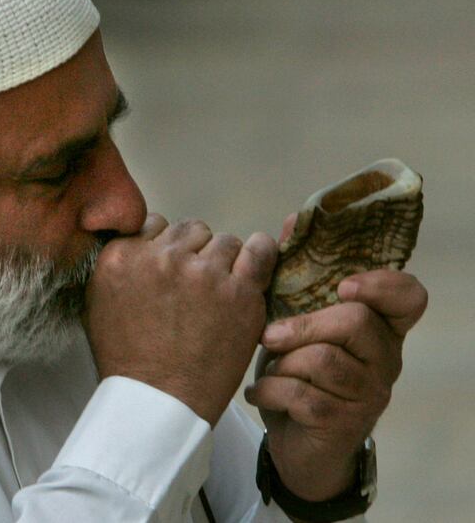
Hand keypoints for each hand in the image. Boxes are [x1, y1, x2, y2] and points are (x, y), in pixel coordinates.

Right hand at [83, 213, 277, 425]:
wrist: (158, 403)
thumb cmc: (127, 361)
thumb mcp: (97, 304)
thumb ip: (116, 265)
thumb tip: (134, 242)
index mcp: (122, 257)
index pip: (154, 225)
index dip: (166, 248)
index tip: (170, 271)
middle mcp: (161, 257)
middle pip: (191, 230)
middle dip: (194, 253)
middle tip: (194, 289)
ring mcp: (202, 273)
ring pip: (223, 242)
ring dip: (223, 263)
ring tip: (218, 296)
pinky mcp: (239, 292)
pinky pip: (259, 250)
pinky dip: (260, 254)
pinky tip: (254, 267)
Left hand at [245, 269, 427, 500]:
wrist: (298, 445)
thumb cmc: (297, 374)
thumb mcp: (296, 325)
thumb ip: (298, 280)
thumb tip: (292, 222)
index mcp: (379, 328)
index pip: (409, 297)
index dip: (383, 284)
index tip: (344, 285)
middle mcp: (385, 359)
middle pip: (356, 321)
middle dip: (303, 325)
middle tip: (269, 336)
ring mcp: (370, 394)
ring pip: (324, 360)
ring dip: (282, 363)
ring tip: (267, 371)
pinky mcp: (346, 424)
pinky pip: (304, 396)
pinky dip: (270, 391)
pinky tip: (258, 394)